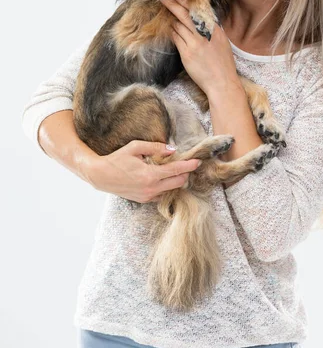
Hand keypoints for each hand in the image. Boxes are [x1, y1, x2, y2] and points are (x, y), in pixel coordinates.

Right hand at [86, 140, 200, 202]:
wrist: (100, 176)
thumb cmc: (116, 160)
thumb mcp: (135, 147)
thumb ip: (155, 147)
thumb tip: (172, 149)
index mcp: (150, 175)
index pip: (176, 170)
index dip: (189, 165)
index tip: (197, 161)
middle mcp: (151, 188)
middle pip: (178, 183)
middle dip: (185, 173)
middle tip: (186, 164)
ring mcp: (148, 196)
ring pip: (171, 190)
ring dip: (176, 181)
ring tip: (174, 170)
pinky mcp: (144, 200)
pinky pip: (162, 195)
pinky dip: (166, 187)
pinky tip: (163, 178)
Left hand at [159, 0, 240, 95]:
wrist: (222, 82)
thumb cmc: (223, 64)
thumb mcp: (222, 42)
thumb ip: (211, 29)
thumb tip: (200, 20)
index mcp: (214, 29)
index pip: (198, 9)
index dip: (186, 1)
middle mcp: (204, 33)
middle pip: (185, 14)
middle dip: (172, 3)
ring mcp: (195, 43)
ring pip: (178, 26)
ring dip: (171, 21)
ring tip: (166, 15)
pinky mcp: (187, 53)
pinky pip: (176, 39)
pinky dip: (172, 33)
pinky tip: (170, 30)